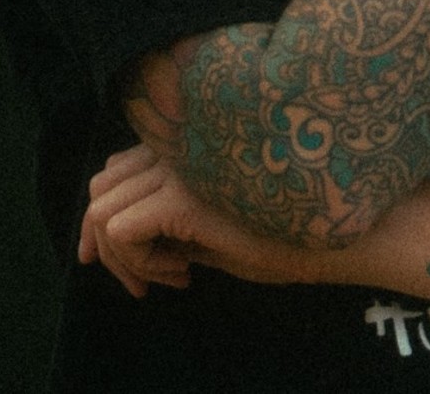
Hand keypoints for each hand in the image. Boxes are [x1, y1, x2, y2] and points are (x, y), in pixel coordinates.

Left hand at [79, 145, 314, 296]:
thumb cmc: (280, 234)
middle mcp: (178, 148)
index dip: (104, 221)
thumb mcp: (213, 222)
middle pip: (99, 187)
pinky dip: (139, 264)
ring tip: (173, 274)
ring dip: (124, 259)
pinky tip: (183, 274)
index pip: (115, 170)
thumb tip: (114, 236)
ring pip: (101, 213)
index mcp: (187, 146)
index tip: (132, 265)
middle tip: (141, 283)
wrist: (329, 241)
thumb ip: (171, 216)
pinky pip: (120, 233)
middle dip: (103, 245)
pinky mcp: (182, 197)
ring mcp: (179, 168)